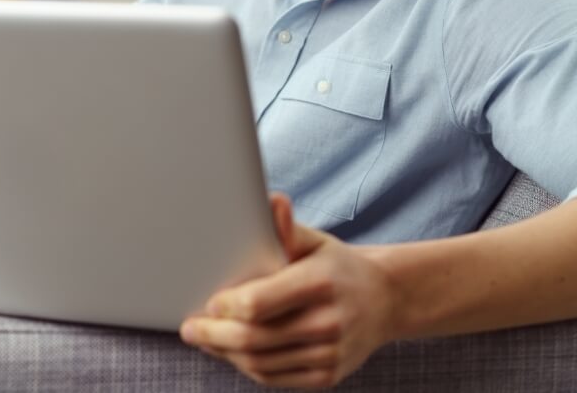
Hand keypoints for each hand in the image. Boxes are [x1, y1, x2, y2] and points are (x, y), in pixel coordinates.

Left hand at [178, 193, 396, 388]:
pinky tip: (232, 354)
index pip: (259, 303)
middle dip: (214, 336)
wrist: (386, 300)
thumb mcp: (315, 241)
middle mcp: (328, 322)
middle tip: (190, 329)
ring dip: (226, 354)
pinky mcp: (328, 377)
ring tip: (206, 340)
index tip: (207, 303)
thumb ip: (286, 227)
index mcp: (320, 283)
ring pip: (261, 363)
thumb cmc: (338, 266)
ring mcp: (330, 354)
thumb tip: (273, 201)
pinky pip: (276, 378)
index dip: (225, 307)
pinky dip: (249, 368)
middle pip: (254, 339)